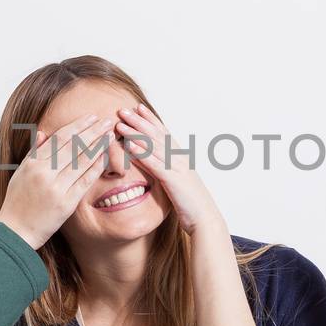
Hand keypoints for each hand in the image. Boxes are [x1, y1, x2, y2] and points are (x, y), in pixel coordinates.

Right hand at [0, 112, 114, 248]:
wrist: (15, 232)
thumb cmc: (17, 202)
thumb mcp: (21, 173)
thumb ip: (34, 152)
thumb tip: (43, 132)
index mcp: (32, 164)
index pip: (59, 138)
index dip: (77, 126)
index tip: (90, 118)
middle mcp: (44, 173)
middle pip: (73, 146)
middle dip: (92, 131)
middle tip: (106, 121)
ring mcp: (56, 188)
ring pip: (81, 161)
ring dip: (98, 146)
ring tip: (110, 135)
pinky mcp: (66, 203)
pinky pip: (85, 181)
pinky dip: (96, 167)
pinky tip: (105, 157)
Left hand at [112, 103, 217, 233]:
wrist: (205, 218)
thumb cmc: (190, 202)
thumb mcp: (178, 181)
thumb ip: (167, 170)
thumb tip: (156, 164)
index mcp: (181, 157)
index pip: (164, 132)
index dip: (151, 119)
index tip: (138, 108)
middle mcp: (179, 158)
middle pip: (156, 134)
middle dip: (139, 121)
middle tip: (123, 110)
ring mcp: (177, 167)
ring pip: (154, 146)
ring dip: (136, 133)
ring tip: (121, 124)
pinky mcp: (173, 180)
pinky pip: (155, 164)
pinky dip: (142, 153)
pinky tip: (130, 146)